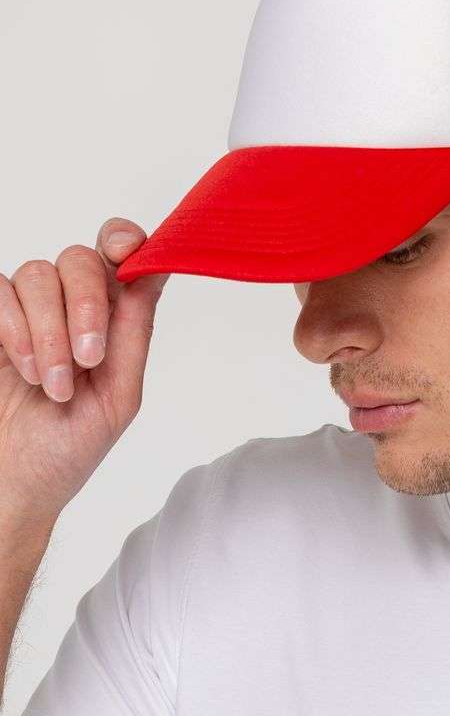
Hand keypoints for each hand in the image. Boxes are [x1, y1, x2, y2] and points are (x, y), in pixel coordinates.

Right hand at [0, 219, 168, 524]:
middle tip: (88, 358)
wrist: (14, 486)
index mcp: (111, 314)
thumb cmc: (69, 446)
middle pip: (80, 258)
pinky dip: (15, 329)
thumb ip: (136, 328)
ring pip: (38, 274)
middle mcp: (69, 303)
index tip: (125, 252)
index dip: (123, 239)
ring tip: (54, 384)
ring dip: (50, 331)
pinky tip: (25, 370)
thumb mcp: (120, 392)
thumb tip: (159, 265)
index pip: (119, 251)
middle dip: (87, 305)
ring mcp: (25, 310)